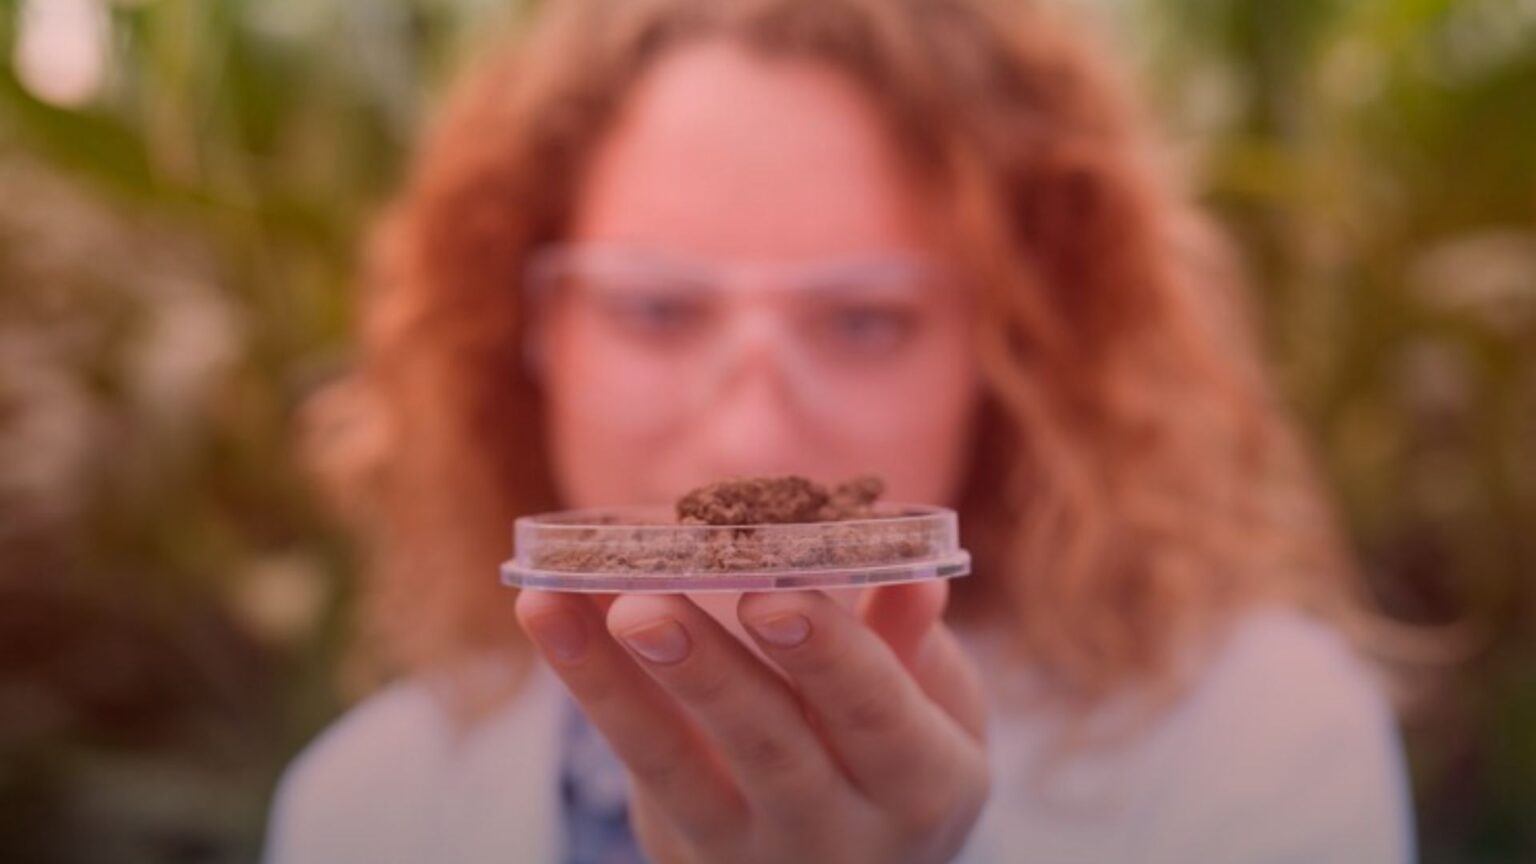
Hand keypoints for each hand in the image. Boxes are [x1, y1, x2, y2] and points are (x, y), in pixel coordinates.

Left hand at [515, 581, 989, 863]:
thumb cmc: (899, 760)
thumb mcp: (936, 712)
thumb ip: (912, 644)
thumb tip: (915, 571)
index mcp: (920, 786)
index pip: (875, 717)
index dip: (829, 656)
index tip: (772, 596)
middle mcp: (834, 832)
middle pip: (767, 750)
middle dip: (704, 673)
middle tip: (645, 607)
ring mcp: (746, 849)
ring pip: (672, 766)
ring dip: (609, 681)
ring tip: (556, 605)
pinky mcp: (679, 844)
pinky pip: (633, 762)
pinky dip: (588, 684)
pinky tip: (548, 614)